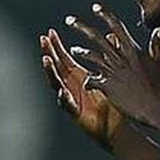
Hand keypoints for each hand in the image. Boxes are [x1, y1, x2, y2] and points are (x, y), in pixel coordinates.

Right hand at [39, 26, 122, 147]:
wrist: (116, 126)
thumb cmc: (112, 102)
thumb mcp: (110, 75)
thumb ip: (108, 56)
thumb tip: (112, 35)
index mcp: (78, 76)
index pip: (63, 58)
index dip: (56, 46)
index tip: (50, 32)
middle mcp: (71, 86)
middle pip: (56, 67)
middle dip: (49, 53)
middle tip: (43, 40)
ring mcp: (71, 99)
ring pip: (56, 84)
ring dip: (50, 72)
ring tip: (46, 60)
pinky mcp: (76, 113)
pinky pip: (67, 105)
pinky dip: (63, 98)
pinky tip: (61, 92)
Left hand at [66, 3, 159, 125]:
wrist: (155, 107)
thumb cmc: (159, 86)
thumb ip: (157, 45)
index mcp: (132, 50)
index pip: (116, 27)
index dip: (105, 15)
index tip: (95, 7)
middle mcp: (120, 58)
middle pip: (97, 38)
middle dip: (81, 27)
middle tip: (69, 20)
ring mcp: (113, 71)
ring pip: (91, 56)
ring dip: (81, 52)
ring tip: (73, 50)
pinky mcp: (107, 86)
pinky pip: (92, 79)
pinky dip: (88, 80)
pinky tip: (86, 83)